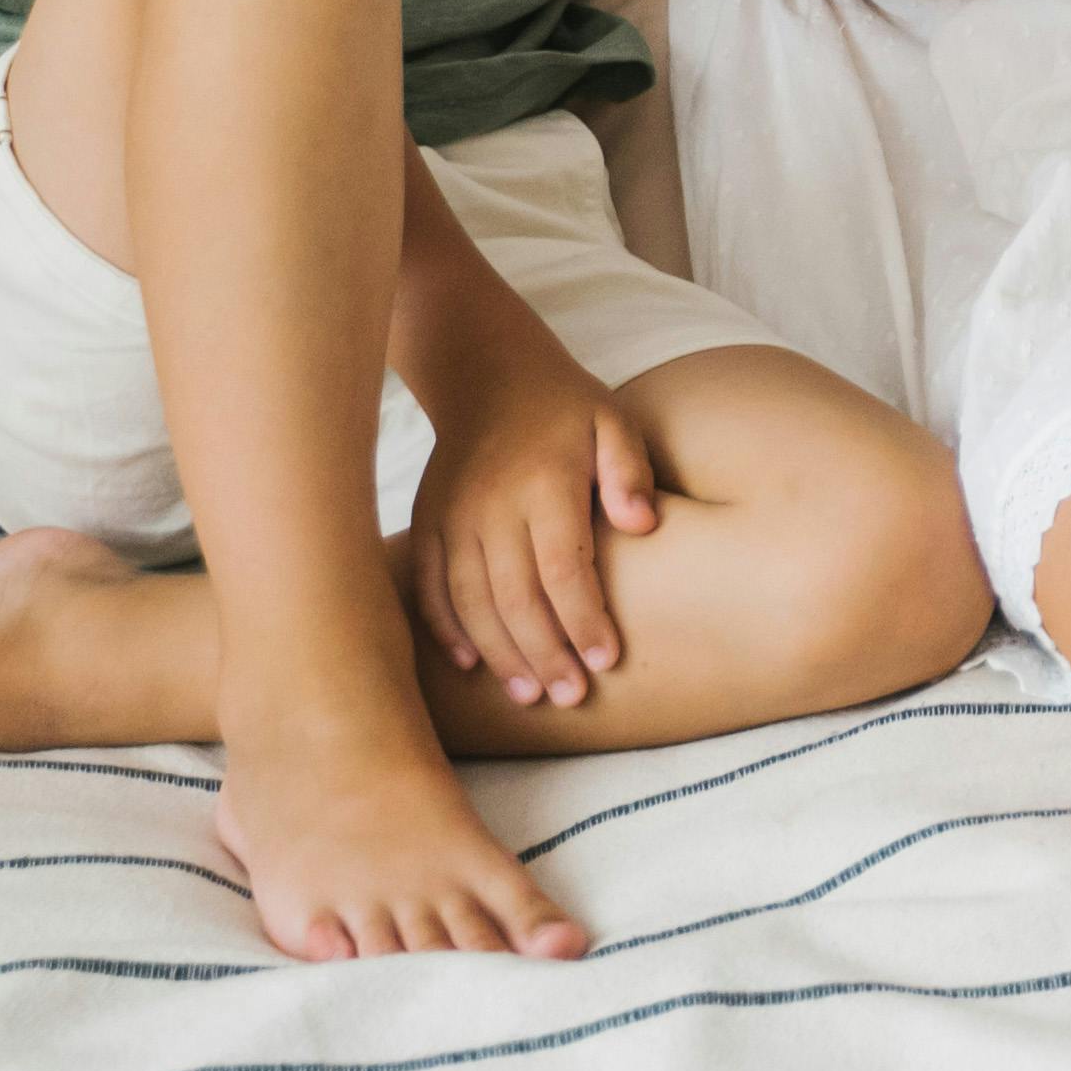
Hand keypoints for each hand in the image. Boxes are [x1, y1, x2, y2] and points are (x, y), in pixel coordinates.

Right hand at [404, 339, 654, 710]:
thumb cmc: (565, 406)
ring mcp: (452, 516)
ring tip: (531, 694)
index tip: (605, 661)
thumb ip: (630, 470)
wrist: (488, 373)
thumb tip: (643, 525)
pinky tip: (471, 665)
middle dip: (545, 653)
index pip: (563, 567)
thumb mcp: (613, 420)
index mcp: (544, 482)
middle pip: (515, 596)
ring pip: (470, 601)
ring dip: (499, 653)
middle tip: (571, 697)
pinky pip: (432, 586)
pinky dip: (447, 629)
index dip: (584, 619)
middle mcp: (491, 504)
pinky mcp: (428, 522)